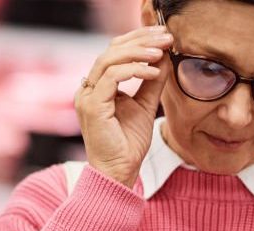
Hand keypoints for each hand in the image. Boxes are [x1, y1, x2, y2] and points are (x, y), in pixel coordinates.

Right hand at [75, 26, 173, 188]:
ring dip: (138, 53)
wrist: (120, 172)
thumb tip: (164, 57)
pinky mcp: (92, 106)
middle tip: (166, 38)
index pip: (114, 51)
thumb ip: (152, 82)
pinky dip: (134, 70)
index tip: (163, 36)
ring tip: (161, 53)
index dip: (138, 39)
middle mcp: (88, 88)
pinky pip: (111, 78)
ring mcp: (87, 96)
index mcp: (98, 85)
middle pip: (111, 50)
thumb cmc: (129, 143)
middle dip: (141, 40)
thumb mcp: (145, 105)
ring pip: (109, 60)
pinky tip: (154, 72)